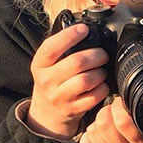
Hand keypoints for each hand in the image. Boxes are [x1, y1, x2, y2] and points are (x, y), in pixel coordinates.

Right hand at [28, 24, 109, 138]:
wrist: (47, 112)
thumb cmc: (53, 82)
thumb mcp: (48, 65)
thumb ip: (61, 50)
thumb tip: (83, 30)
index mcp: (39, 64)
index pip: (51, 47)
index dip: (69, 36)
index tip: (83, 29)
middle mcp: (47, 80)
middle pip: (76, 62)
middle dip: (95, 55)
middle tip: (102, 54)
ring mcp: (59, 96)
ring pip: (86, 80)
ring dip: (100, 73)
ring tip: (102, 70)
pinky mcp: (73, 109)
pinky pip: (94, 97)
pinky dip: (103, 89)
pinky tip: (102, 85)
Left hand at [78, 97, 142, 142]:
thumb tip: (140, 97)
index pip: (122, 122)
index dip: (118, 106)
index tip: (121, 102)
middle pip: (103, 125)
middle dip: (106, 110)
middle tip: (113, 109)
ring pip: (92, 132)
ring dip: (98, 122)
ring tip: (109, 122)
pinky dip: (89, 137)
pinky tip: (98, 134)